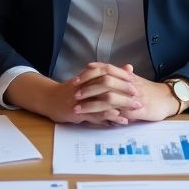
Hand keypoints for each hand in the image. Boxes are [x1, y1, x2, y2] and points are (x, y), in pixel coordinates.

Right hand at [9, 72, 137, 125]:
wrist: (50, 99)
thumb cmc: (74, 89)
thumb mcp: (91, 78)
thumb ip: (111, 73)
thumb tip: (129, 66)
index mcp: (90, 75)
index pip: (109, 76)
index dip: (123, 81)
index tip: (137, 85)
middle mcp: (85, 86)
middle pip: (108, 89)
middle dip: (124, 96)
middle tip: (138, 100)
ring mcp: (81, 99)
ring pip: (102, 104)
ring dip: (119, 109)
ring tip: (132, 114)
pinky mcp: (77, 111)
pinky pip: (95, 116)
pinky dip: (108, 119)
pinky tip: (118, 122)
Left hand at [75, 63, 184, 122]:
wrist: (167, 99)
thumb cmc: (149, 91)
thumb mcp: (134, 80)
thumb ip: (118, 75)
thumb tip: (101, 70)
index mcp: (125, 75)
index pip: (105, 69)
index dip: (90, 73)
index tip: (77, 77)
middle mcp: (127, 84)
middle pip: (103, 82)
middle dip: (87, 87)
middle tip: (74, 92)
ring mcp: (130, 96)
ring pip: (107, 97)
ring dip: (91, 104)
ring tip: (78, 108)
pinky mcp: (134, 110)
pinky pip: (117, 112)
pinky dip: (104, 115)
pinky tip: (94, 119)